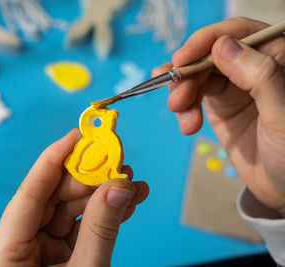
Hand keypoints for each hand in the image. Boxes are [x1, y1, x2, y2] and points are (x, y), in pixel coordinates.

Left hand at [0, 129, 148, 266]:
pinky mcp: (55, 257)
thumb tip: (121, 188)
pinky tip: (125, 201)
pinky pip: (78, 228)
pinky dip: (101, 215)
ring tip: (132, 183)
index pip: (30, 192)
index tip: (79, 134)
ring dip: (101, 195)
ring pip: (69, 211)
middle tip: (119, 162)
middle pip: (53, 198)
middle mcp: (19, 245)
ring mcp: (37, 251)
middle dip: (89, 178)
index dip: (55, 158)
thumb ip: (102, 230)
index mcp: (7, 250)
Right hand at [153, 17, 284, 215]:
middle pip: (208, 55)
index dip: (205, 41)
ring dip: (181, 92)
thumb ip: (259, 76)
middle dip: (187, 75)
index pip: (236, 33)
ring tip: (180, 115)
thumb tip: (222, 46)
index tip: (182, 60)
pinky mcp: (220, 104)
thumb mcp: (282, 114)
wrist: (284, 188)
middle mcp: (252, 67)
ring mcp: (234, 85)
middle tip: (177, 100)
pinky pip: (194, 95)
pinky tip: (187, 124)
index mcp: (276, 58)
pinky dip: (184, 108)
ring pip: (197, 74)